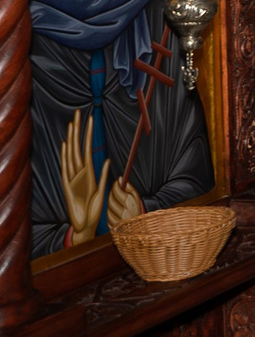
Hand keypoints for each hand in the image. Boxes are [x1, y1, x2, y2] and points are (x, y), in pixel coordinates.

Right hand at [60, 115, 104, 243]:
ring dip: (72, 138)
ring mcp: (72, 177)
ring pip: (72, 153)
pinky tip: (66, 144)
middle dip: (78, 129)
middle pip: (78, 146)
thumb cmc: (94, 209)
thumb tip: (106, 160)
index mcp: (89, 172)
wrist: (86, 224)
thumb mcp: (102, 191)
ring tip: (72, 123)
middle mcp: (79, 172)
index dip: (88, 133)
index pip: (88, 148)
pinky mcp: (68, 185)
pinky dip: (66, 156)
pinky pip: (67, 168)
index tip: (89, 118)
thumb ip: (103, 176)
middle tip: (79, 112)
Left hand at [105, 177, 145, 231]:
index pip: (118, 192)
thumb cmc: (138, 209)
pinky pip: (108, 218)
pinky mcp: (114, 228)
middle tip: (114, 191)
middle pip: (111, 200)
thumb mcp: (136, 197)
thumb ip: (129, 187)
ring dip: (111, 205)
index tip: (116, 183)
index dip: (115, 186)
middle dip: (111, 194)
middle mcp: (124, 213)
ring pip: (108, 209)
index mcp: (131, 204)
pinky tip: (116, 212)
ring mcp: (119, 221)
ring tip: (117, 203)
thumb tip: (120, 178)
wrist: (142, 226)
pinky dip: (110, 214)